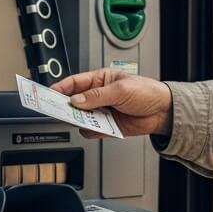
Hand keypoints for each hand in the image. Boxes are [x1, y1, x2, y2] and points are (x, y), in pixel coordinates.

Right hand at [51, 69, 173, 138]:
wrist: (163, 111)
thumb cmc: (147, 92)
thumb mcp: (121, 89)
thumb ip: (97, 96)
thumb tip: (76, 100)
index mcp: (101, 80)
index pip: (75, 83)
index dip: (61, 88)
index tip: (49, 94)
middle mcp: (99, 96)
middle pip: (74, 102)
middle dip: (66, 106)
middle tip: (58, 110)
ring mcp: (102, 111)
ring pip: (81, 118)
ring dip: (81, 120)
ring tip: (83, 119)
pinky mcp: (107, 126)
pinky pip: (92, 131)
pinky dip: (92, 131)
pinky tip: (98, 128)